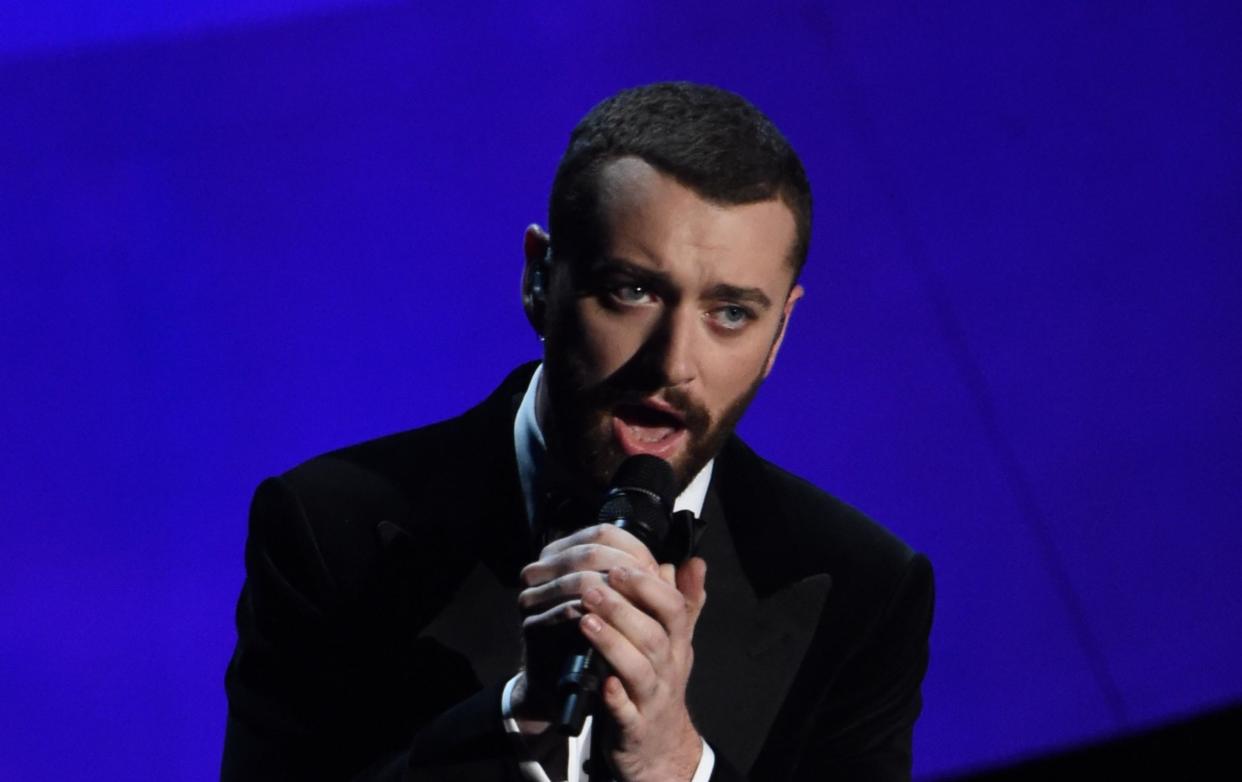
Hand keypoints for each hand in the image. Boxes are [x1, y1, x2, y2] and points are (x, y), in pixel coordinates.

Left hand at [515, 524, 707, 781]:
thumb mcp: (677, 641)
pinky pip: (627, 713)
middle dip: (623, 609)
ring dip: (613, 644)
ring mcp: (652, 699)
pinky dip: (616, 698)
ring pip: (639, 670)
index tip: (618, 568)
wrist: (660, 743)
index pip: (673, 608)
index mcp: (678, 644)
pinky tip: (603, 682)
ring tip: (586, 621)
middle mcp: (669, 669)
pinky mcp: (634, 727)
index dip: (647, 587)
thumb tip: (694, 562)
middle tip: (592, 589)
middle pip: (653, 636)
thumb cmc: (661, 681)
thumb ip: (685, 601)